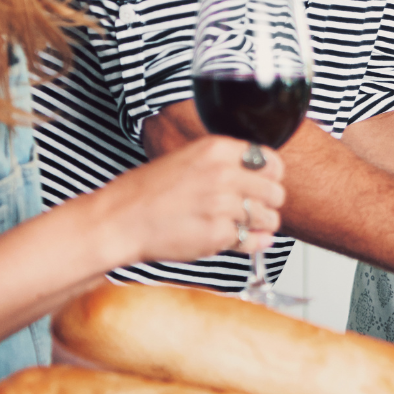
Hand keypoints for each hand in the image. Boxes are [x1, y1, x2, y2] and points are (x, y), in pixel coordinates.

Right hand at [90, 136, 286, 266]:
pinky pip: (252, 241)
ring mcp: (222, 206)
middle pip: (276, 192)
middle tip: (254, 210)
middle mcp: (224, 174)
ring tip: (241, 226)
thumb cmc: (146, 192)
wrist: (117, 221)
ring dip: (260, 226)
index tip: (264, 185)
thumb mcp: (188, 159)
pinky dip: (248, 244)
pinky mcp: (217, 235)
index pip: (271, 161)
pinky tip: (234, 240)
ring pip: (269, 218)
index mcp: (217, 149)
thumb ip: (225, 164)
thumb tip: (262, 177)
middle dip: (268, 204)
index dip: (271, 177)